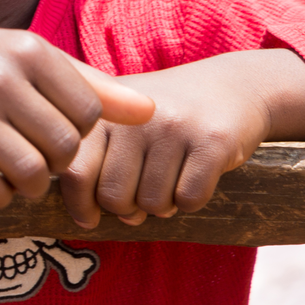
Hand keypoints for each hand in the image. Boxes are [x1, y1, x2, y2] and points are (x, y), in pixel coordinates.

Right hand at [0, 16, 154, 207]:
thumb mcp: (28, 58)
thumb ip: (91, 86)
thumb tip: (153, 112)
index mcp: (28, 51)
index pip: (88, 116)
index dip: (78, 135)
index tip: (52, 130)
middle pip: (63, 149)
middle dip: (56, 164)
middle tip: (35, 157)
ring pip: (30, 174)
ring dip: (31, 187)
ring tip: (17, 174)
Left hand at [60, 48, 304, 229]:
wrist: (229, 86)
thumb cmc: (161, 117)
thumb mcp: (118, 123)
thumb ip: (91, 161)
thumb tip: (86, 218)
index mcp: (101, 113)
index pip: (75, 173)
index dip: (80, 205)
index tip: (90, 216)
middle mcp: (132, 118)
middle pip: (114, 198)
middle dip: (127, 209)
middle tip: (140, 193)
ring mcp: (172, 127)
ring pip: (153, 204)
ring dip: (162, 206)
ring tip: (168, 180)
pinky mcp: (212, 142)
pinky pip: (189, 200)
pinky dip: (190, 202)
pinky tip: (193, 178)